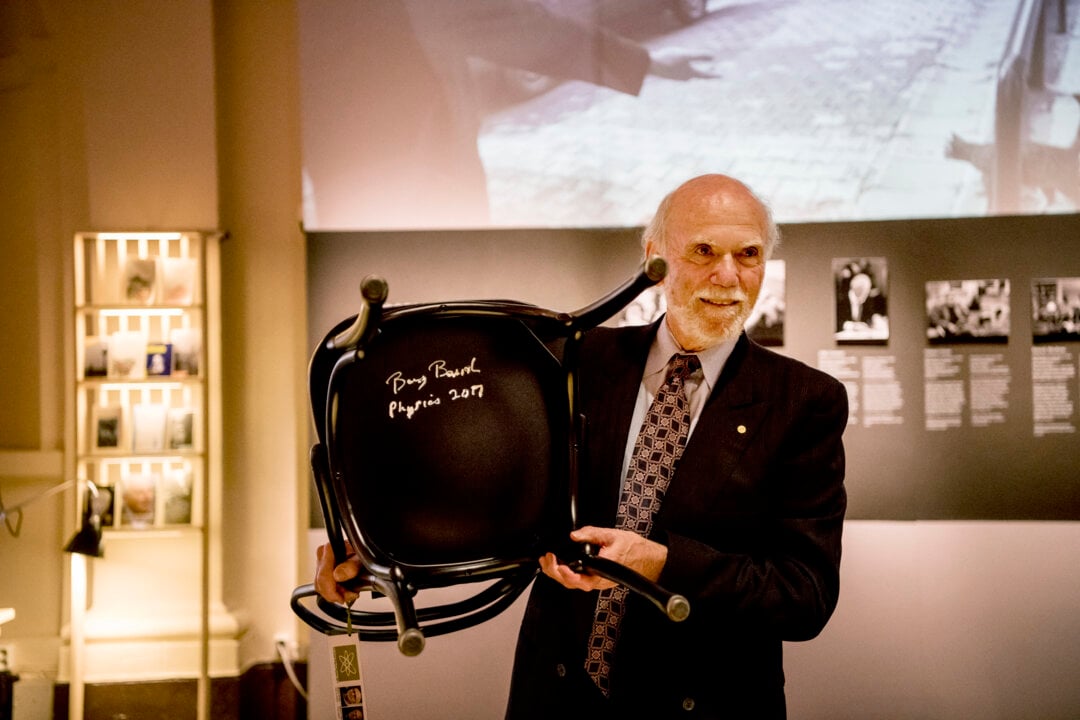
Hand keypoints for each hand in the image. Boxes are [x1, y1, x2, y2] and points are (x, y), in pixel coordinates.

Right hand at [314, 541, 361, 603]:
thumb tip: (338, 575)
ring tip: (349, 592)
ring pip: (320, 586)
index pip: (323, 577)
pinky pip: (322, 585)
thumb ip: (351, 566)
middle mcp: (322, 554)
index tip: (342, 598)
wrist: (363, 551)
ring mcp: (320, 561)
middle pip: (320, 583)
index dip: (332, 592)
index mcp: (330, 550)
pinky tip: (343, 589)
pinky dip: (333, 590)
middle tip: (350, 595)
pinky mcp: (321, 569)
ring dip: (334, 594)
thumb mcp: (362, 559)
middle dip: (334, 594)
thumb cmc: (363, 553)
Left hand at [539, 526, 668, 590]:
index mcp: (602, 571)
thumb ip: (591, 533)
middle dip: (555, 573)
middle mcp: (599, 580)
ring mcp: (597, 582)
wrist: (648, 558)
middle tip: (546, 559)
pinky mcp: (596, 580)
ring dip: (558, 574)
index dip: (565, 574)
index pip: (580, 579)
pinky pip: (578, 581)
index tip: (555, 562)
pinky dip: (565, 574)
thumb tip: (574, 534)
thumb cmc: (633, 548)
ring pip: (573, 584)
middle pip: (572, 584)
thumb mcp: (611, 535)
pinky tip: (558, 566)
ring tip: (547, 562)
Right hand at [647, 47, 721, 80]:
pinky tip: (682, 66)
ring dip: (695, 71)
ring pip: (689, 74)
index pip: (705, 75)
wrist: (651, 65)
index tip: (722, 75)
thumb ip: (700, 55)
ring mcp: (676, 77)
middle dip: (706, 71)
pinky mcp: (670, 75)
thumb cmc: (669, 58)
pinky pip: (681, 73)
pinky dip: (686, 69)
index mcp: (690, 73)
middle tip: (713, 67)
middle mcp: (684, 77)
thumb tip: (714, 57)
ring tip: (698, 69)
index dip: (714, 74)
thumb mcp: (686, 54)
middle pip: (698, 74)